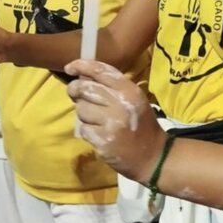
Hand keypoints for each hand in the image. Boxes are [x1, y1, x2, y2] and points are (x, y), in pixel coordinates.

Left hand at [65, 59, 164, 182]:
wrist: (153, 156)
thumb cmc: (141, 125)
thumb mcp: (134, 100)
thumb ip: (112, 87)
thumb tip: (82, 77)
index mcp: (129, 90)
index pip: (100, 71)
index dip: (81, 66)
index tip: (69, 68)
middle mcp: (120, 103)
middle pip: (85, 88)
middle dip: (75, 90)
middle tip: (74, 94)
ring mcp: (111, 123)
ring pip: (81, 109)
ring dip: (84, 114)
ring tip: (96, 120)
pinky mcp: (103, 140)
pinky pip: (83, 129)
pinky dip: (88, 131)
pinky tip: (99, 134)